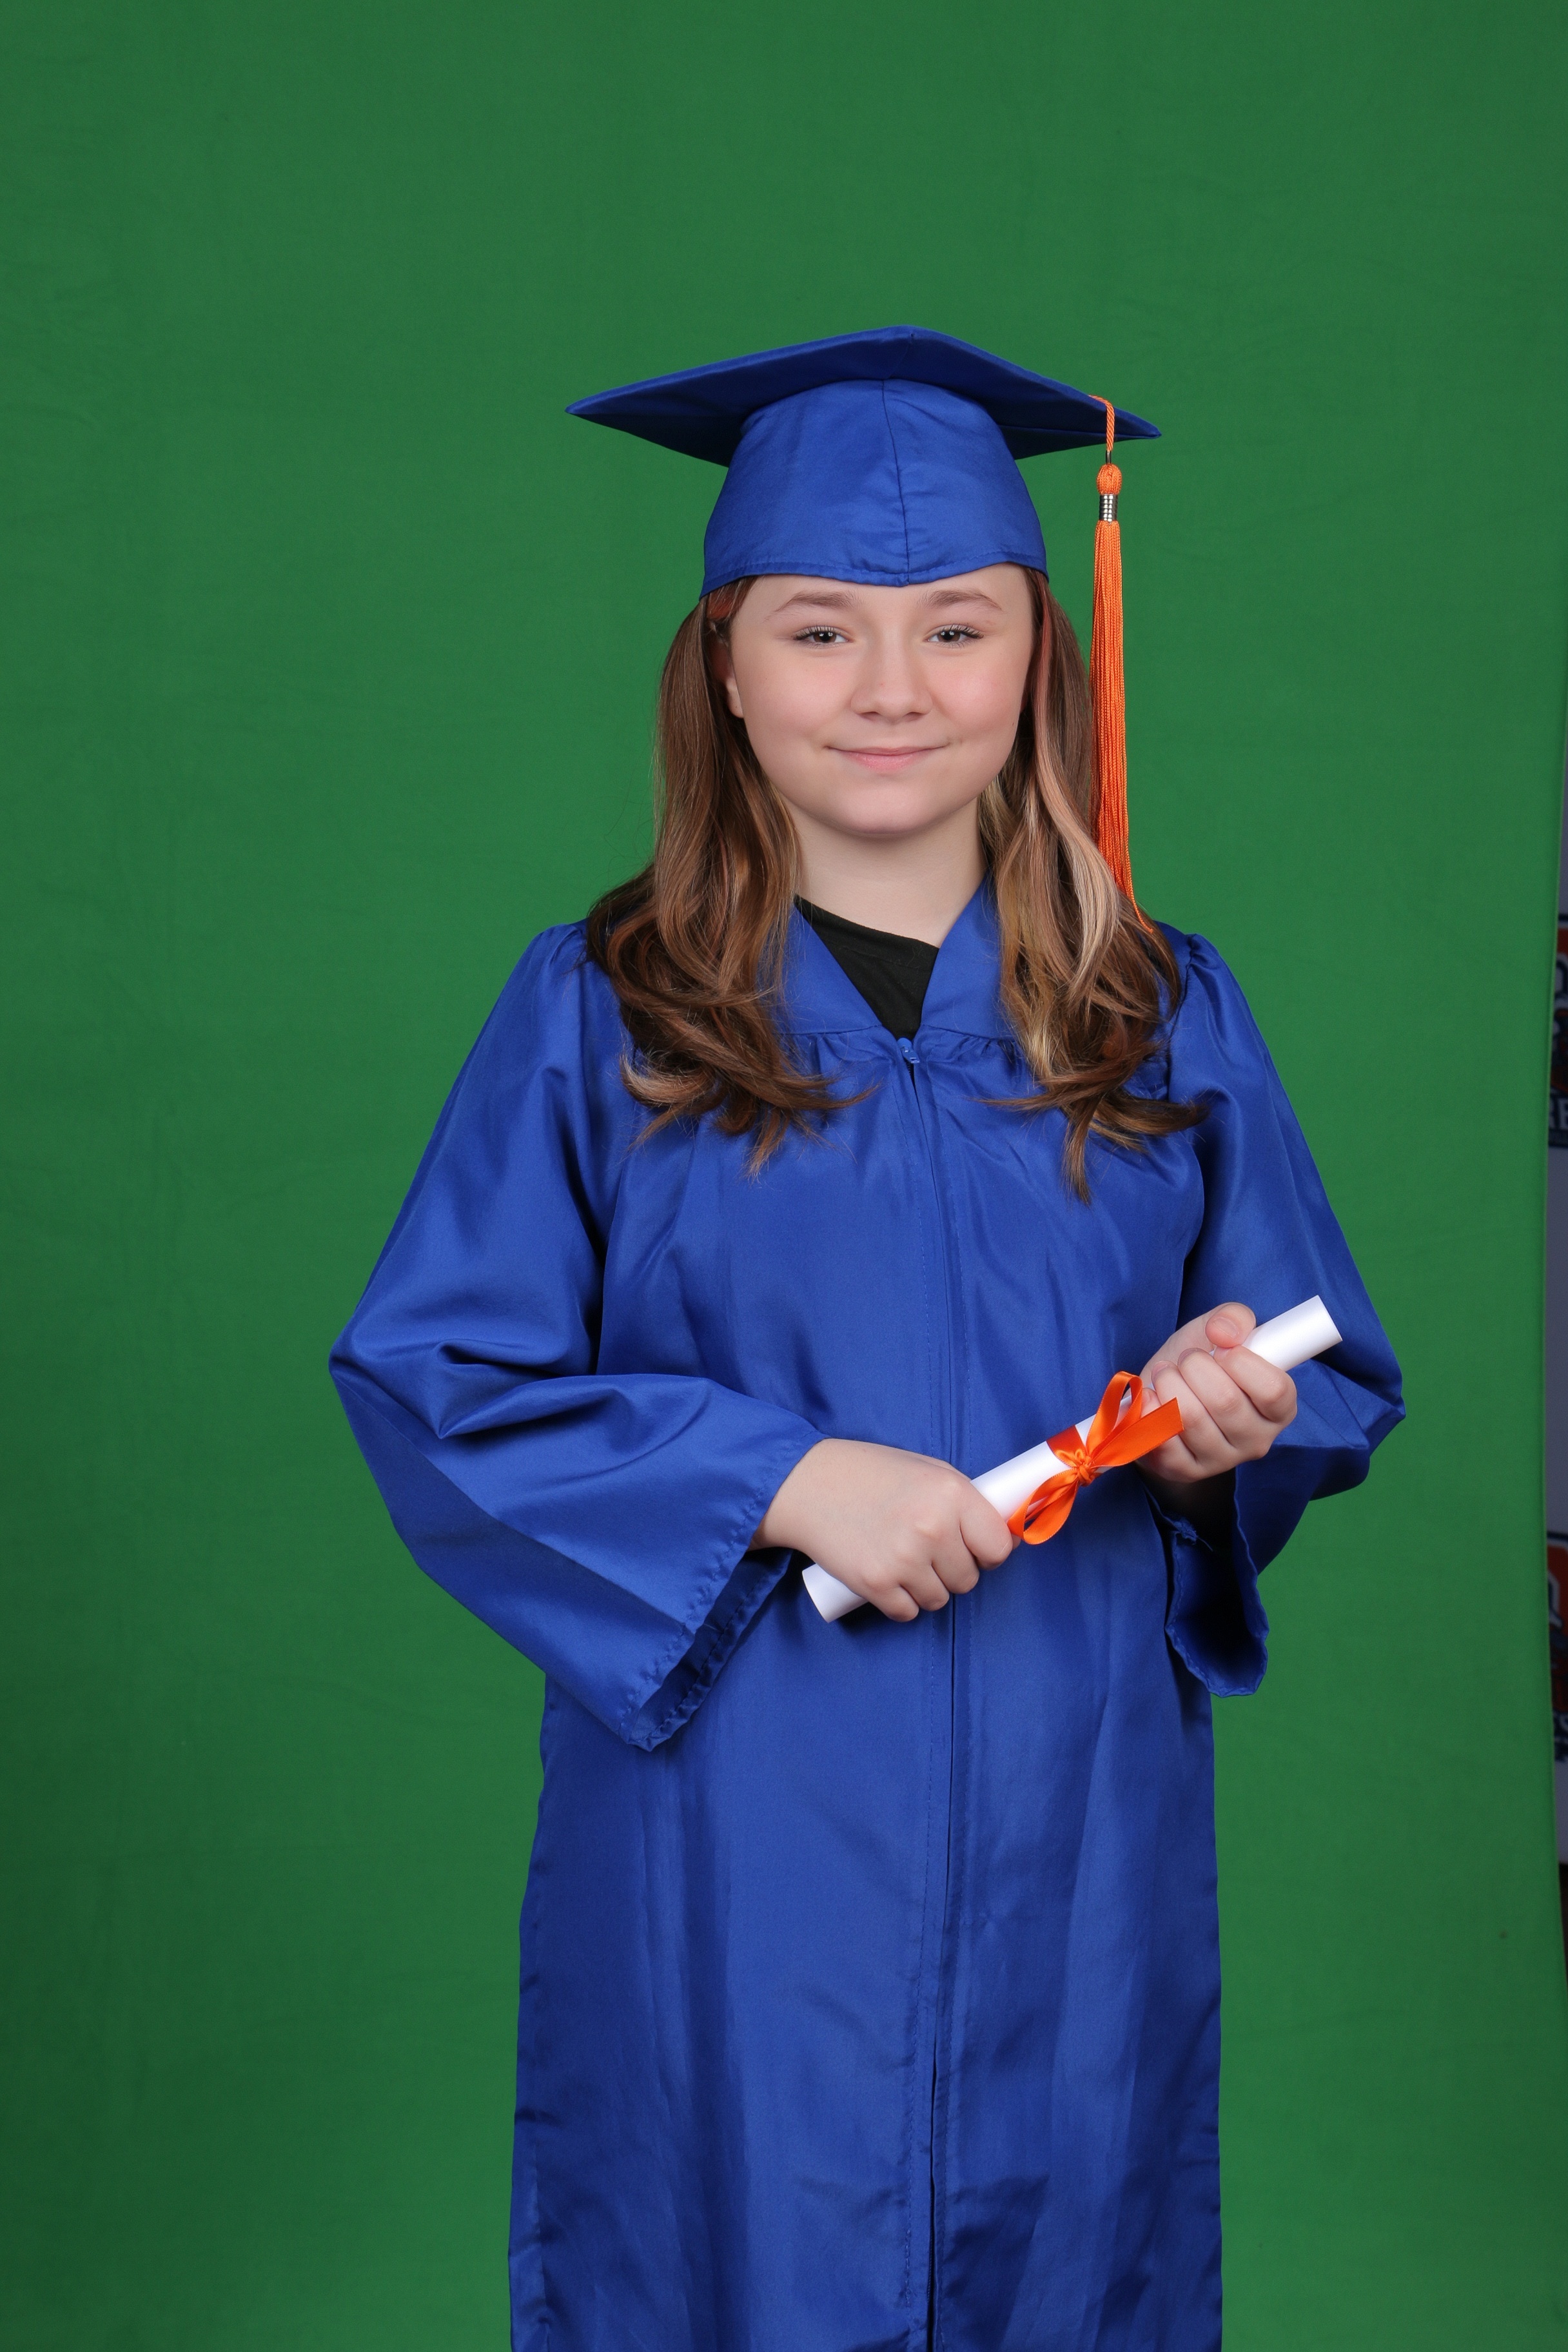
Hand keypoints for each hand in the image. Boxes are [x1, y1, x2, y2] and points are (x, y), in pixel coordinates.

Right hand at [753, 1438, 1014, 1621]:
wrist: (807, 1484)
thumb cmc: (871, 1474)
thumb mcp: (927, 1470)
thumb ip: (966, 1502)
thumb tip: (1007, 1539)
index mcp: (951, 1493)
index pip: (997, 1547)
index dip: (988, 1552)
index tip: (974, 1549)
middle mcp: (932, 1528)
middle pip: (968, 1579)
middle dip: (952, 1569)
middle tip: (926, 1549)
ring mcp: (904, 1559)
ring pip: (939, 1599)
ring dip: (926, 1588)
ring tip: (903, 1561)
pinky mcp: (875, 1584)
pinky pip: (907, 1612)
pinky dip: (900, 1601)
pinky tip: (887, 1577)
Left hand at [1136, 1303, 1296, 1531]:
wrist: (1162, 1393)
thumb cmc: (1199, 1363)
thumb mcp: (1218, 1330)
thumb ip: (1232, 1318)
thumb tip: (1223, 1332)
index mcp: (1279, 1408)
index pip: (1275, 1390)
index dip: (1241, 1362)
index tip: (1221, 1349)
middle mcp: (1257, 1440)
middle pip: (1226, 1402)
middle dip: (1194, 1366)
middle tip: (1186, 1359)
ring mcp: (1221, 1460)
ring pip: (1190, 1418)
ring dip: (1169, 1383)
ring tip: (1166, 1374)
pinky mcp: (1185, 1470)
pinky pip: (1162, 1439)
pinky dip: (1149, 1409)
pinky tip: (1151, 1397)